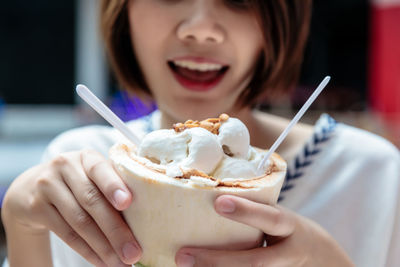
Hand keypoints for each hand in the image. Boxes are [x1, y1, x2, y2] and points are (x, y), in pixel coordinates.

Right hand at [2, 149, 141, 266]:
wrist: (34, 186)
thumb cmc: (80, 180)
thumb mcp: (94, 174)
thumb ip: (115, 185)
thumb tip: (148, 215)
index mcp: (87, 157)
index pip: (100, 169)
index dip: (113, 185)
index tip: (127, 202)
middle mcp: (65, 166)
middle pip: (92, 200)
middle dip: (115, 230)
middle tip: (133, 252)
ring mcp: (48, 185)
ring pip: (79, 221)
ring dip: (103, 247)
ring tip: (121, 263)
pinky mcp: (36, 207)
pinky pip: (66, 234)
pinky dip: (87, 251)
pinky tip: (102, 262)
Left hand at [175, 195, 353, 266]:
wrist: (328, 262)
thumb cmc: (294, 234)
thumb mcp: (284, 220)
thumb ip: (258, 216)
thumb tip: (212, 203)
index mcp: (290, 227)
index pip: (269, 218)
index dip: (246, 211)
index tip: (219, 202)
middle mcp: (289, 254)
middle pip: (254, 262)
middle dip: (217, 260)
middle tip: (183, 255)